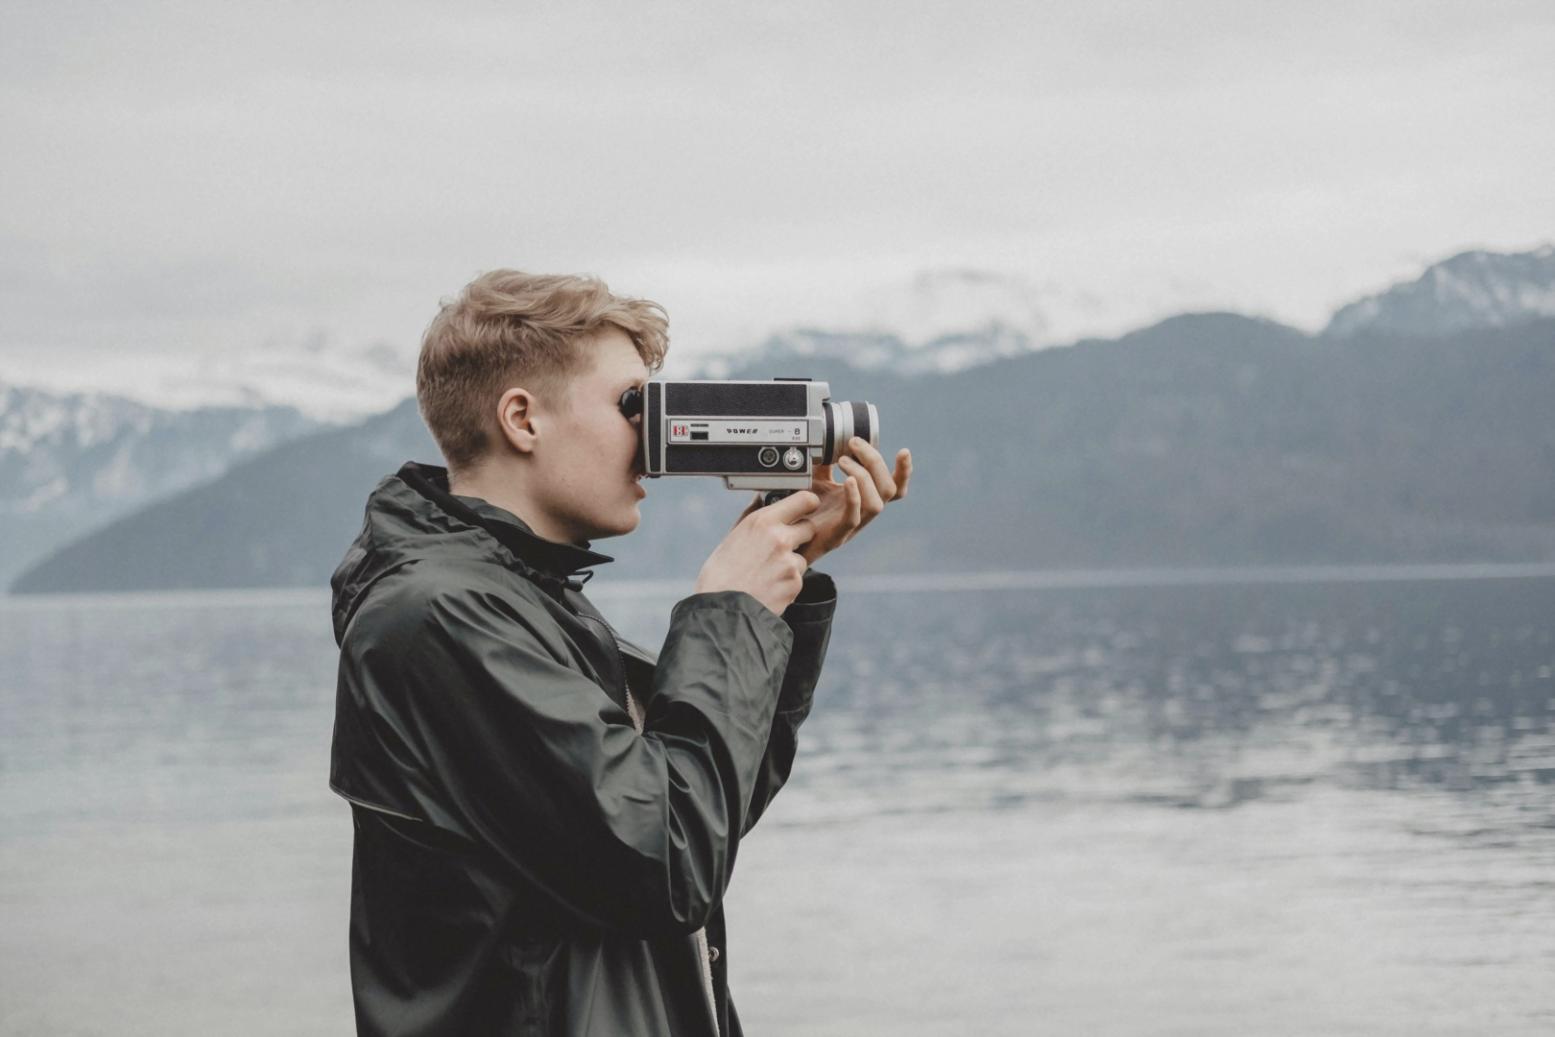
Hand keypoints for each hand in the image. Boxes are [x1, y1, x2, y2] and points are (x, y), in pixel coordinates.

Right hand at [694, 491, 820, 613]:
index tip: (808, 506)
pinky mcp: (795, 583)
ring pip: (802, 557)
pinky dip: (787, 584)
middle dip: (800, 536)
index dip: (808, 503)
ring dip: (790, 565)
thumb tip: (761, 498)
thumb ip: (751, 516)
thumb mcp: (732, 538)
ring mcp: (790, 561)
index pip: (803, 500)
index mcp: (762, 521)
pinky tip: (768, 589)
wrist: (722, 611)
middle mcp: (780, 537)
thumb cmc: (720, 575)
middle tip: (781, 548)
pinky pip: (798, 579)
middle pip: (809, 527)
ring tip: (765, 576)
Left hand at [737, 438, 912, 566]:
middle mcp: (863, 512)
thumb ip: (826, 461)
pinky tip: (846, 481)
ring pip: (877, 503)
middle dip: (874, 461)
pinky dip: (854, 497)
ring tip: (842, 460)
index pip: (894, 488)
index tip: (903, 451)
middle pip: (889, 489)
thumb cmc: (803, 509)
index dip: (904, 472)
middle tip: (853, 443)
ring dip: (863, 476)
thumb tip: (827, 437)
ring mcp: (852, 525)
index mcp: (864, 499)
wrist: (786, 537)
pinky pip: (854, 518)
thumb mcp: (818, 479)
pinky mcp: (837, 535)